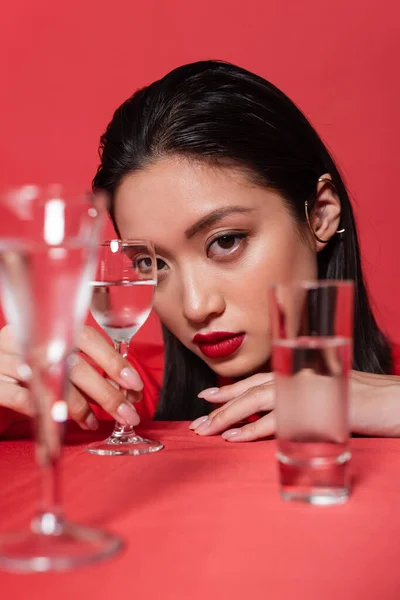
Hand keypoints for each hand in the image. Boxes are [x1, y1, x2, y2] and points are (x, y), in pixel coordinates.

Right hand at [0, 324, 142, 433]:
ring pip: (52, 384)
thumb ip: (86, 366)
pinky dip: (46, 413)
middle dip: (106, 393)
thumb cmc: (28, 359)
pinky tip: (61, 426)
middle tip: (127, 413)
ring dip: (78, 407)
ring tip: (94, 422)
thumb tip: (125, 388)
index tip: (134, 384)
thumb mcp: (56, 353)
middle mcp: (30, 339)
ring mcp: (8, 359)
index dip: (113, 361)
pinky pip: (22, 399)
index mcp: (49, 325)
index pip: (88, 339)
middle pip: (75, 366)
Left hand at [190, 370, 399, 440]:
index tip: (207, 395)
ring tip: (205, 430)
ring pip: (255, 402)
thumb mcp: (327, 393)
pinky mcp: (313, 411)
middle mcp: (297, 378)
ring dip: (227, 416)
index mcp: (298, 373)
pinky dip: (251, 429)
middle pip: (250, 390)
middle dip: (221, 405)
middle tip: (196, 420)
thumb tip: (282, 412)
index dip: (231, 388)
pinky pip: (275, 422)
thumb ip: (303, 397)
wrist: (393, 401)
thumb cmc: (364, 399)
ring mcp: (304, 393)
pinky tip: (233, 437)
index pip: (257, 380)